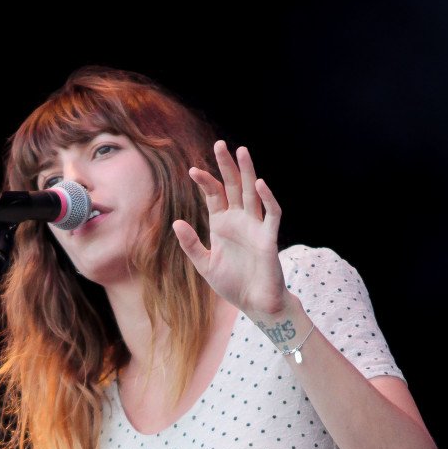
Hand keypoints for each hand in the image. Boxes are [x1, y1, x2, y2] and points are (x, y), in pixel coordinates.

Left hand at [172, 142, 289, 318]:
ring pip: (252, 193)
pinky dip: (267, 199)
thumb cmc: (232, 284)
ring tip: (241, 151)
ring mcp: (255, 226)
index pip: (214, 196)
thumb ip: (191, 245)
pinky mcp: (269, 237)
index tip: (192, 170)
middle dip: (227, 166)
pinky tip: (259, 185)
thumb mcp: (204, 265)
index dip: (205, 182)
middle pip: (233, 187)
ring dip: (248, 172)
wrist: (255, 303)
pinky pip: (271, 214)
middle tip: (220, 144)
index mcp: (222, 225)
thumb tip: (176, 223)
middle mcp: (239, 220)